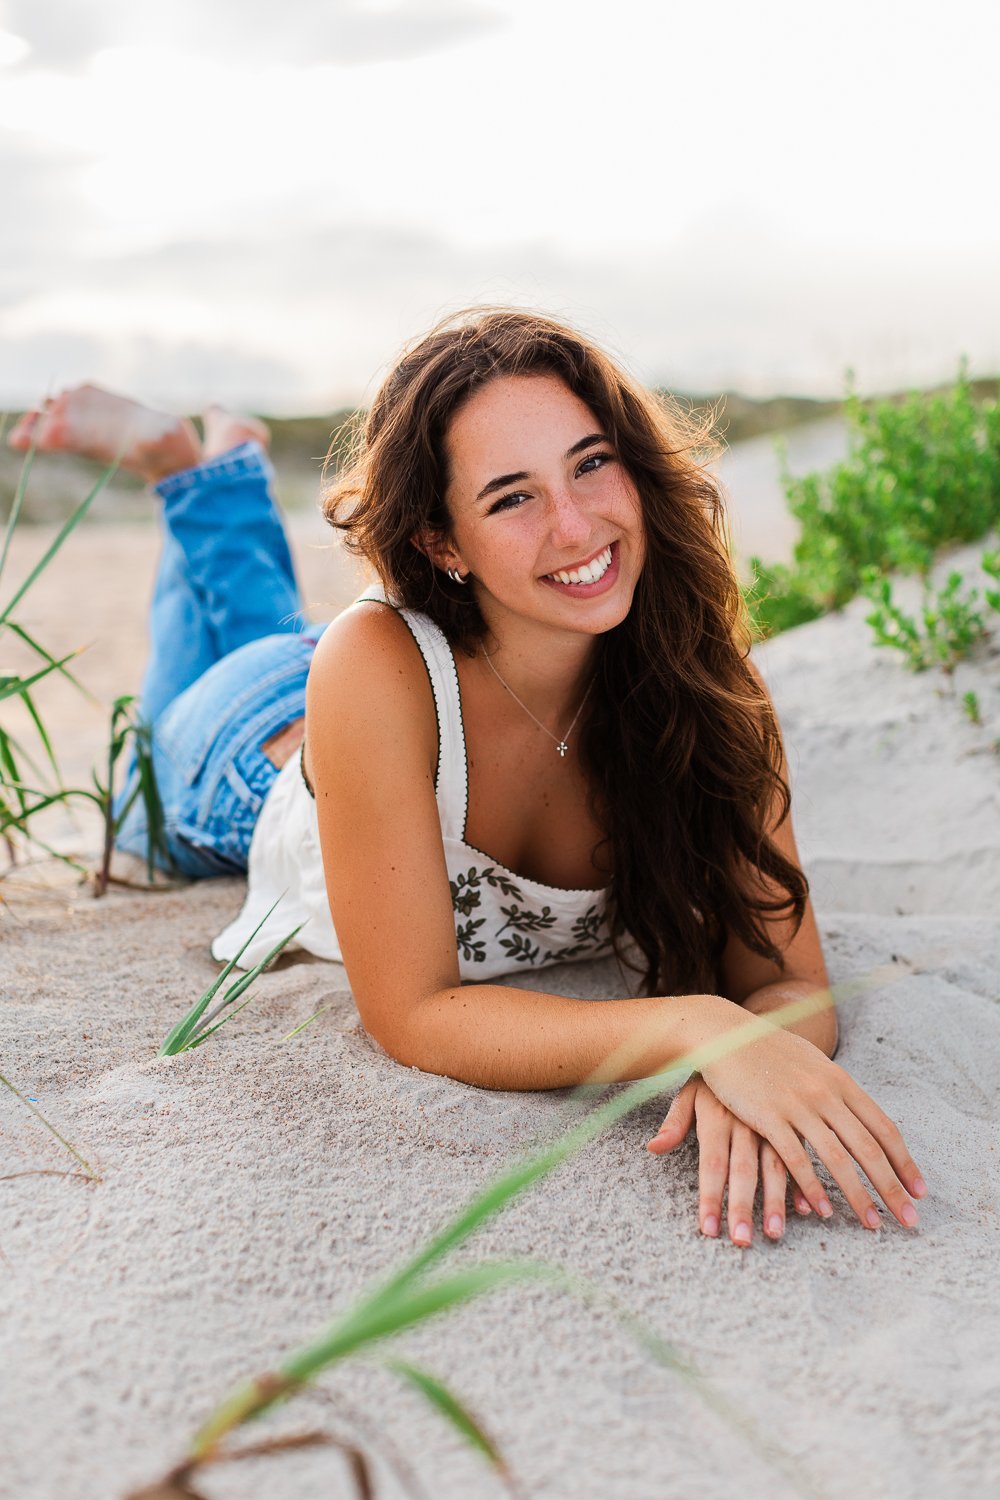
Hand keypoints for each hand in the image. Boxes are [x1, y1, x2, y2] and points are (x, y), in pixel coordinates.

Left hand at [648, 1075, 814, 1244]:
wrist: (751, 1035)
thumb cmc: (714, 1072)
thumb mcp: (690, 1090)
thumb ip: (674, 1121)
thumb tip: (652, 1148)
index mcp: (718, 1116)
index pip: (711, 1164)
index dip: (710, 1198)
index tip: (709, 1231)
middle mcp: (746, 1121)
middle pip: (743, 1171)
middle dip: (742, 1208)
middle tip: (741, 1241)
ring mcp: (773, 1122)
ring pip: (776, 1167)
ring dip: (777, 1203)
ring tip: (774, 1233)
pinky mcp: (795, 1122)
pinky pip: (802, 1156)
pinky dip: (807, 1183)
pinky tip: (811, 1208)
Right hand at [651, 1008, 927, 1235]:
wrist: (724, 1032)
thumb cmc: (767, 1049)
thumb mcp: (810, 1062)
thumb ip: (835, 1087)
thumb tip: (857, 1110)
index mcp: (840, 1081)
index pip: (883, 1127)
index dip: (904, 1162)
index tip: (919, 1190)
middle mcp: (826, 1093)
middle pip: (868, 1148)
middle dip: (892, 1187)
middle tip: (909, 1221)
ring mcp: (797, 1105)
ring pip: (837, 1158)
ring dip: (857, 1196)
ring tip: (872, 1225)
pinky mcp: (767, 1116)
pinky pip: (795, 1159)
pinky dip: (811, 1187)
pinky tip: (822, 1211)